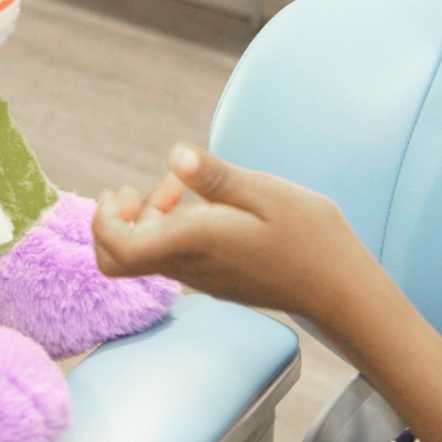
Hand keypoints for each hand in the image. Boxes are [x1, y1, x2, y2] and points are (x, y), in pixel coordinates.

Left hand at [93, 143, 374, 322]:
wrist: (338, 288)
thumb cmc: (308, 237)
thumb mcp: (265, 193)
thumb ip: (216, 176)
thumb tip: (175, 154)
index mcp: (194, 243)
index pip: (118, 250)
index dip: (103, 220)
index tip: (120, 190)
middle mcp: (189, 266)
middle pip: (119, 260)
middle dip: (116, 220)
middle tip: (141, 188)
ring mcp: (200, 276)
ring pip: (147, 254)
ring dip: (149, 217)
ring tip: (183, 186)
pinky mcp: (214, 277)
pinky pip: (173, 255)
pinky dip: (172, 227)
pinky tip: (204, 205)